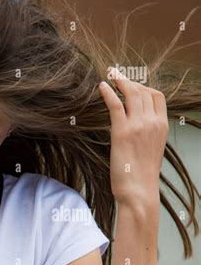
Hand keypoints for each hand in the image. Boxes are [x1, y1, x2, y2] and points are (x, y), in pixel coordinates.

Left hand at [99, 68, 168, 209]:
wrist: (139, 190)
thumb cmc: (142, 174)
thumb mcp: (151, 149)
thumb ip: (147, 133)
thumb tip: (136, 126)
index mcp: (162, 126)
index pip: (157, 96)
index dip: (143, 86)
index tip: (131, 85)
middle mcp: (153, 122)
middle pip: (143, 91)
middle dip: (128, 80)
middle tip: (116, 75)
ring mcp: (138, 126)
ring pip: (130, 94)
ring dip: (119, 81)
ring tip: (109, 76)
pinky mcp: (121, 131)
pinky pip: (115, 104)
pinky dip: (108, 92)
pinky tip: (101, 87)